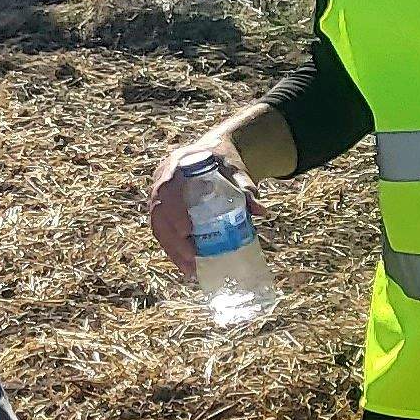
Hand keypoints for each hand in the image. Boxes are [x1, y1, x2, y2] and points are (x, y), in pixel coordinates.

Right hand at [145, 133, 248, 274]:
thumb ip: (246, 187)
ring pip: (157, 224)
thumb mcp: (237, 170)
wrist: (215, 150)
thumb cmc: (225, 160)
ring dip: (172, 248)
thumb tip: (261, 211)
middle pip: (158, 212)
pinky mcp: (162, 205)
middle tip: (192, 258)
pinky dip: (172, 247)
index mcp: (177, 164)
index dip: (173, 211)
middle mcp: (162, 178)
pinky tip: (185, 263)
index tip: (187, 230)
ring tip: (189, 270)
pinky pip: (161, 228)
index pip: (167, 189)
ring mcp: (158, 192)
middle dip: (173, 239)